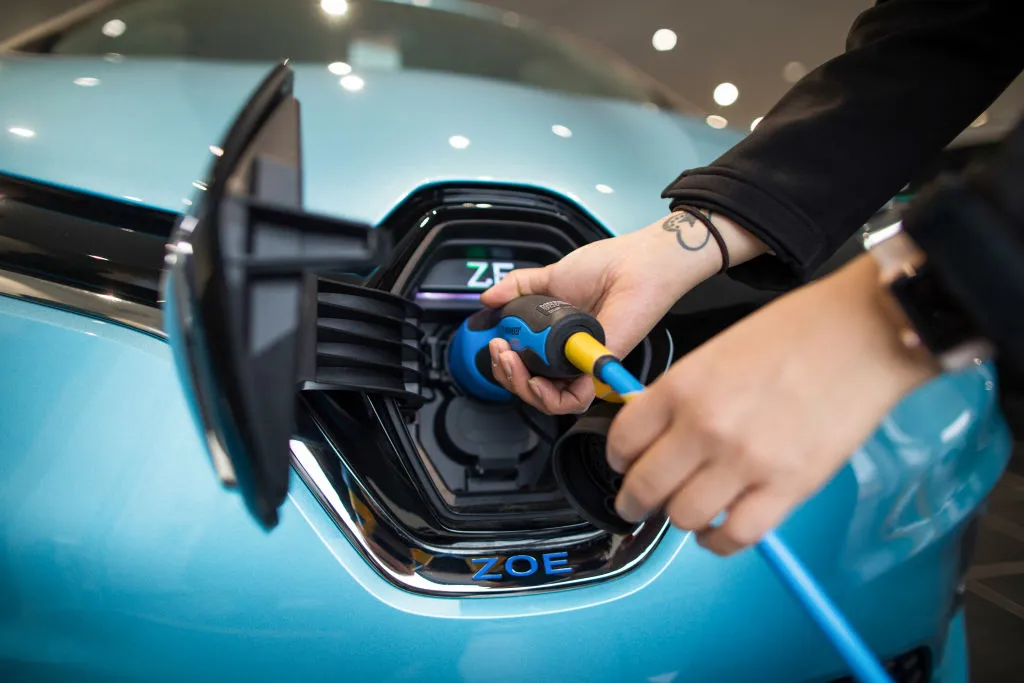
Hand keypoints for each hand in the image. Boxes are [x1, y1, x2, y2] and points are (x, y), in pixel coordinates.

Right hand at [481, 210, 765, 413]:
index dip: (505, 364)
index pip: (526, 368)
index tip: (494, 345)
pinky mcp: (598, 369)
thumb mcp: (550, 277)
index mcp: (558, 340)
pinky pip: (573, 399)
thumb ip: (517, 288)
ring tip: (512, 363)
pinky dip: (551, 395)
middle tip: (500, 354)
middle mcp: (570, 357)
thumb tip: (488, 299)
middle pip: (532, 389)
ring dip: (522, 387)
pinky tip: (536, 377)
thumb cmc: (605, 267)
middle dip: (506, 377)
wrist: (633, 264)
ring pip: (549, 401)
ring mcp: (584, 366)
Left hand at [607, 254, 938, 554]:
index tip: (624, 466)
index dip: (618, 460)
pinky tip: (719, 530)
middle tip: (637, 504)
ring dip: (680, 519)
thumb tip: (658, 432)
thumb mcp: (716, 350)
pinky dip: (720, 540)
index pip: (622, 441)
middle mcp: (705, 427)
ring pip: (684, 517)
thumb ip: (682, 395)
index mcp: (681, 387)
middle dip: (634, 502)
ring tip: (688, 511)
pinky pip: (735, 536)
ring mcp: (745, 461)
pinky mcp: (787, 488)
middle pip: (644, 488)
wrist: (862, 333)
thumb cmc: (798, 333)